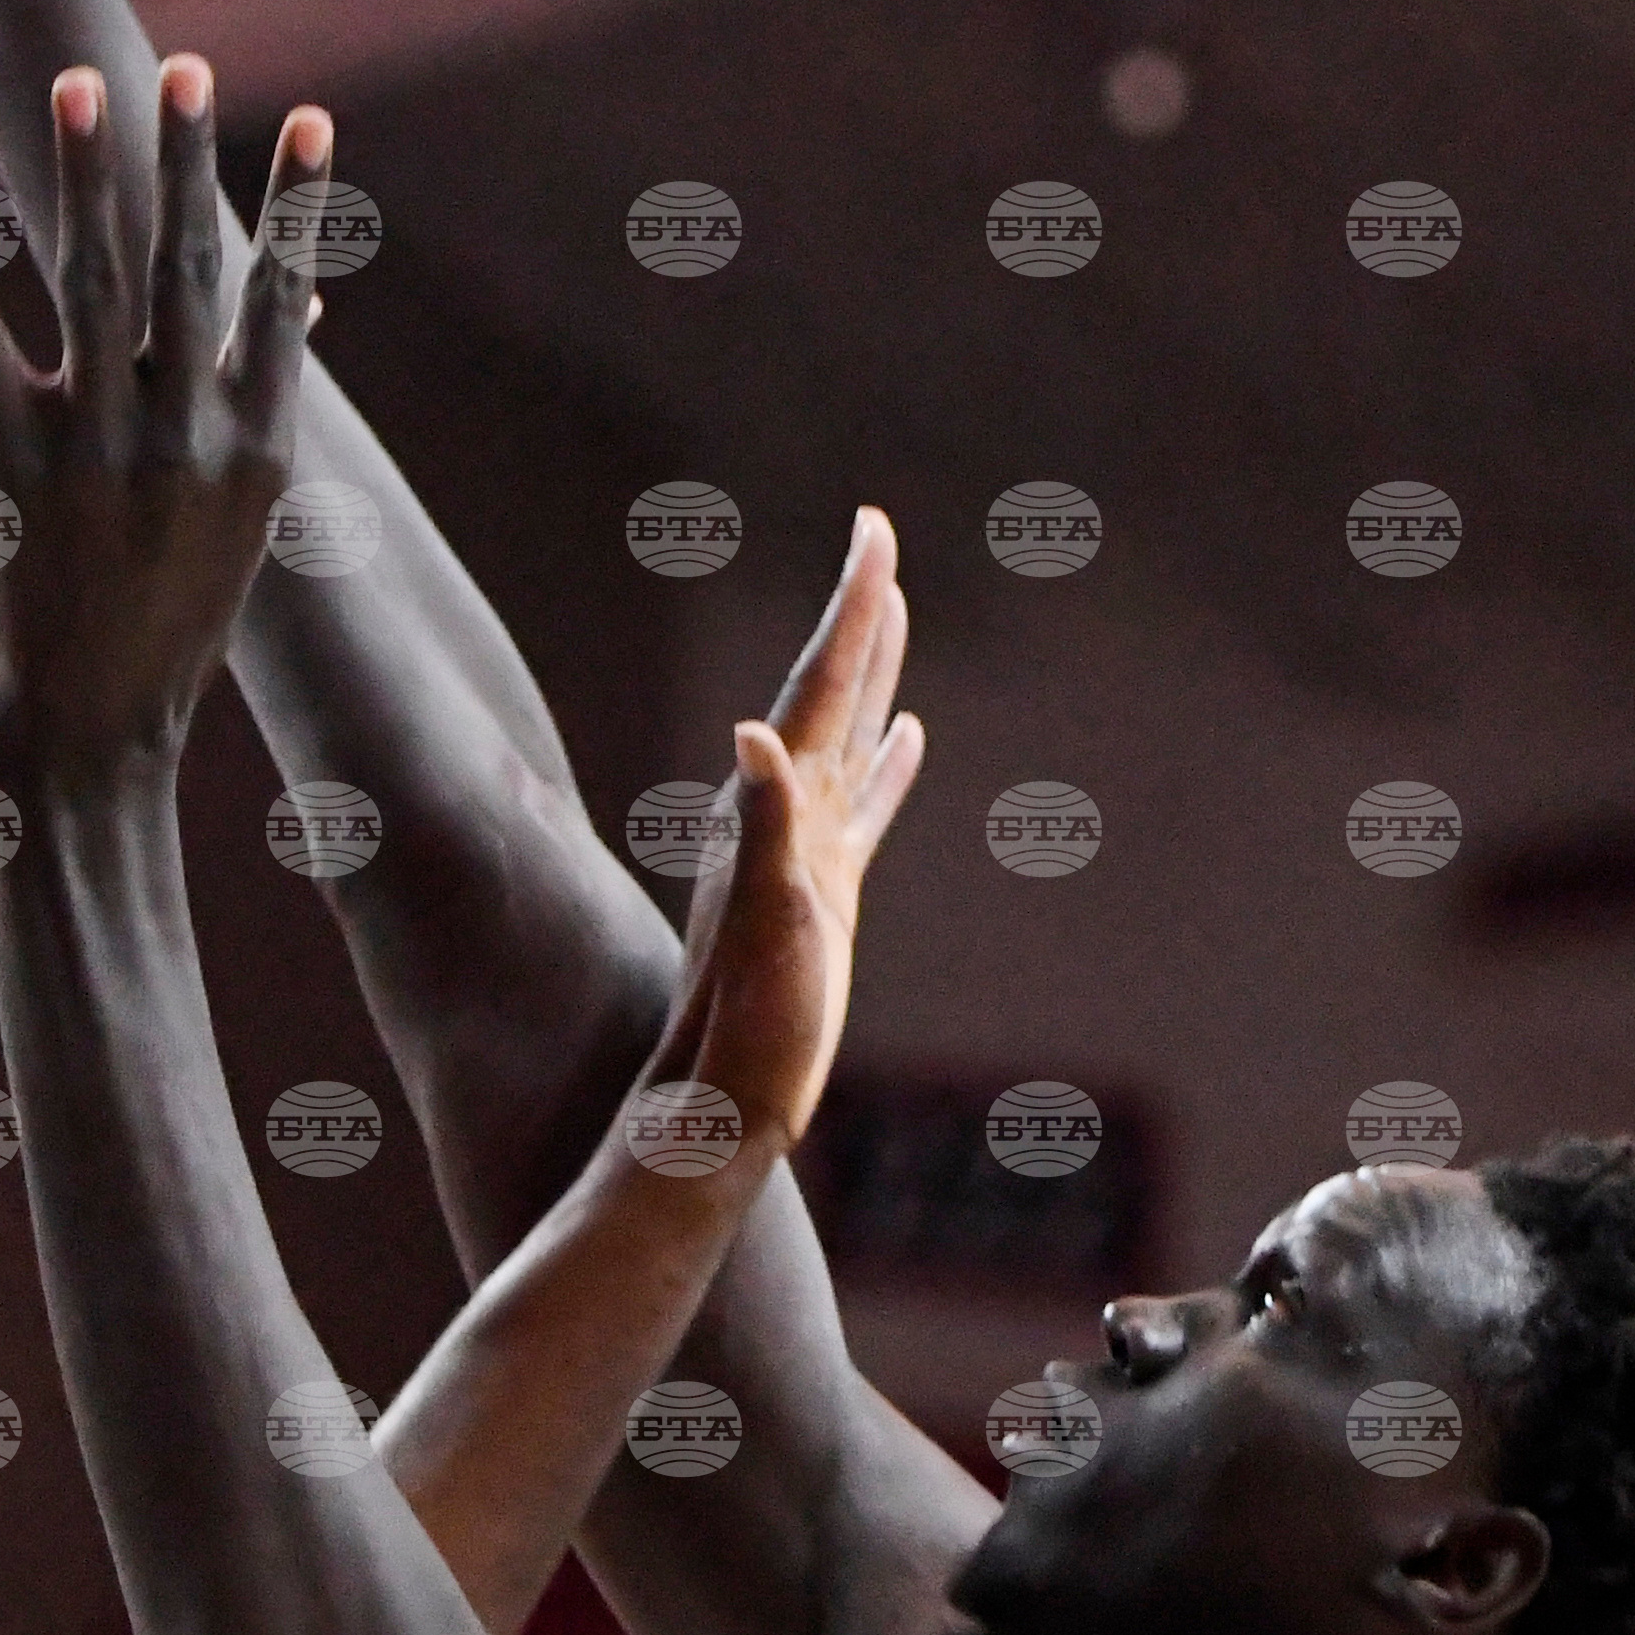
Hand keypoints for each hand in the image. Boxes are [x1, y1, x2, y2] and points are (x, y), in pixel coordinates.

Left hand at [0, 57, 315, 777]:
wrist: (97, 728)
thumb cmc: (173, 622)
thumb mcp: (238, 519)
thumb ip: (256, 408)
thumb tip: (306, 306)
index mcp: (253, 448)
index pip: (281, 302)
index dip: (299, 209)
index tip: (317, 122)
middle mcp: (186, 437)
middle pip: (190, 270)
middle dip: (190, 162)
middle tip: (187, 69)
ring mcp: (102, 448)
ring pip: (96, 285)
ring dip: (86, 179)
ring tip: (79, 89)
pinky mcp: (17, 464)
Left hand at [653, 514, 923, 1159]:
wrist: (725, 1101)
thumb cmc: (747, 1027)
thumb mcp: (767, 925)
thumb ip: (763, 829)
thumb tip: (753, 735)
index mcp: (774, 809)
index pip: (820, 686)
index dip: (852, 609)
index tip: (875, 532)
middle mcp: (783, 814)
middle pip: (830, 689)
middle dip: (858, 613)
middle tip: (878, 536)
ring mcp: (807, 848)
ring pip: (849, 733)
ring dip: (872, 670)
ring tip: (893, 609)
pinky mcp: (825, 888)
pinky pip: (867, 801)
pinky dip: (888, 762)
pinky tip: (909, 738)